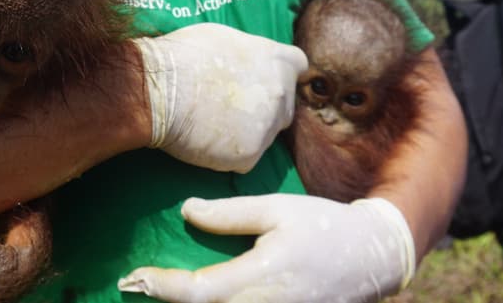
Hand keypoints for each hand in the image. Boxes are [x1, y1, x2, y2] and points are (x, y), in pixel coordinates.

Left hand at [118, 195, 415, 302]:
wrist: (370, 258)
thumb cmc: (322, 227)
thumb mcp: (277, 209)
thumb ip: (230, 214)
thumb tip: (186, 212)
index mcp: (262, 277)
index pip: (198, 293)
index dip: (161, 287)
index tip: (134, 277)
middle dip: (166, 302)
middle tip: (133, 287)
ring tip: (157, 290)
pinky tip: (192, 296)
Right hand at [135, 23, 307, 172]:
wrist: (158, 90)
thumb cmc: (182, 57)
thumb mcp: (224, 38)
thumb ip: (250, 53)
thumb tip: (252, 61)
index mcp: (277, 60)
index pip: (298, 67)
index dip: (280, 75)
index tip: (263, 80)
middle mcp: (280, 93)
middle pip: (284, 107)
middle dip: (264, 109)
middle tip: (230, 108)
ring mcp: (267, 126)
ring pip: (265, 135)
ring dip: (246, 133)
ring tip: (211, 123)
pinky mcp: (249, 154)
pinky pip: (245, 158)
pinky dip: (228, 154)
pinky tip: (206, 140)